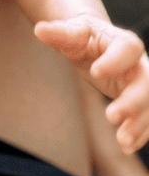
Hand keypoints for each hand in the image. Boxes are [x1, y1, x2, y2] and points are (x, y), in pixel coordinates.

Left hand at [35, 15, 148, 153]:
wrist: (95, 46)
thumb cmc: (83, 38)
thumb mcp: (71, 34)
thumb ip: (60, 33)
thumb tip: (39, 29)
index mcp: (121, 41)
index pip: (128, 48)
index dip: (115, 60)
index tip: (95, 72)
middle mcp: (138, 63)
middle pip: (146, 81)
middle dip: (133, 101)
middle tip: (110, 116)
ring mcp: (142, 83)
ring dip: (139, 124)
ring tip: (122, 141)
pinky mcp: (140, 101)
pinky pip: (146, 117)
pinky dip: (140, 132)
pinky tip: (126, 146)